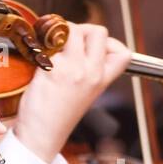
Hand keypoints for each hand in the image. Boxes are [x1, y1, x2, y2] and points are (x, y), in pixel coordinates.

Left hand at [11, 23, 131, 163]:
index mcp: (102, 80)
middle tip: (68, 42)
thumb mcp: (87, 93)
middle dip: (82, 30)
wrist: (42, 134)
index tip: (93, 47)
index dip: (110, 43)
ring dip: (60, 33)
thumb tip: (84, 43)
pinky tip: (38, 56)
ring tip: (52, 47)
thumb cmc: (58, 114)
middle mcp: (90, 73)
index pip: (124, 52)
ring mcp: (72, 70)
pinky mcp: (51, 69)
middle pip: (98, 31)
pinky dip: (42, 44)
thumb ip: (91, 69)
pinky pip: (49, 42)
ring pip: (73, 30)